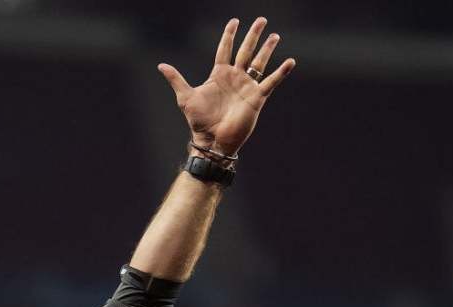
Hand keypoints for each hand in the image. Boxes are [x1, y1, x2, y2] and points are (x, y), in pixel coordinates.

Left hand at [158, 17, 294, 158]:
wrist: (213, 140)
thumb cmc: (199, 121)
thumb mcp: (185, 97)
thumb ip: (176, 79)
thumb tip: (161, 65)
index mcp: (219, 75)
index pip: (225, 49)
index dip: (229, 35)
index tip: (234, 21)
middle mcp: (235, 77)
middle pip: (246, 51)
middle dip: (253, 35)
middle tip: (261, 20)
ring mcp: (247, 86)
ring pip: (259, 62)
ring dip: (267, 49)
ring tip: (275, 36)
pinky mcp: (257, 97)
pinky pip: (271, 82)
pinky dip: (281, 72)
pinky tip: (290, 61)